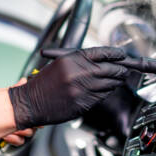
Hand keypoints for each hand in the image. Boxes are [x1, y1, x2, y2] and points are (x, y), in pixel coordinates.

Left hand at [0, 79, 37, 145]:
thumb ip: (12, 90)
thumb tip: (23, 81)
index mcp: (17, 109)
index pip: (32, 112)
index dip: (36, 115)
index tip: (38, 118)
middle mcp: (17, 119)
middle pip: (34, 123)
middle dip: (28, 124)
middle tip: (20, 124)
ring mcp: (14, 130)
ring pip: (28, 134)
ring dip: (21, 132)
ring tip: (11, 130)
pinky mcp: (9, 140)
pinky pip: (19, 142)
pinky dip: (15, 140)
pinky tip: (7, 136)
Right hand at [8, 47, 128, 129]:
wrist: (30, 102)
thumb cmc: (44, 83)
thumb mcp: (61, 63)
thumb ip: (81, 61)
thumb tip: (103, 60)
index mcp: (73, 59)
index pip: (102, 52)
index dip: (116, 53)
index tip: (123, 54)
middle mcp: (79, 72)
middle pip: (111, 68)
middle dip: (121, 69)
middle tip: (125, 69)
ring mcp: (82, 89)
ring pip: (109, 84)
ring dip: (116, 81)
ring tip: (118, 79)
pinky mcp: (83, 103)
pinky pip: (102, 96)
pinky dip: (107, 92)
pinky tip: (107, 89)